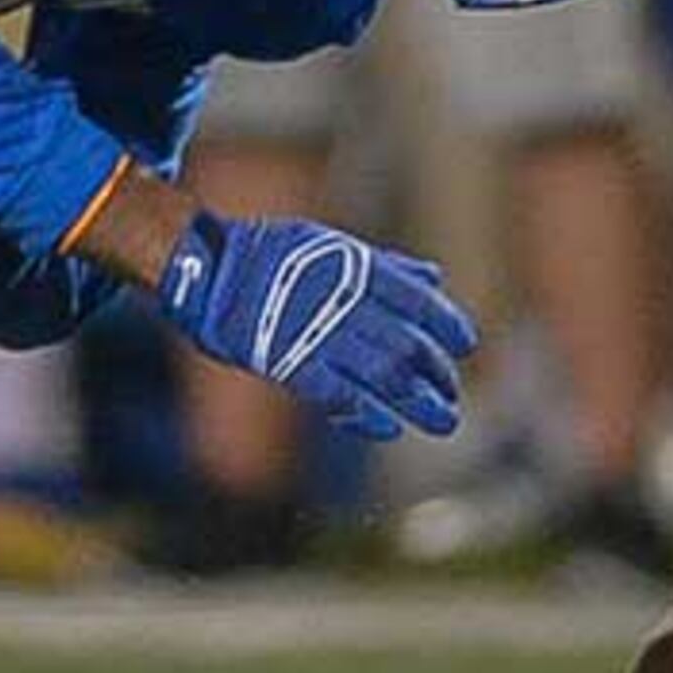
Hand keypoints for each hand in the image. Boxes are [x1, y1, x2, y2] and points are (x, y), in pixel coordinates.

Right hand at [153, 209, 475, 440]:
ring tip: (443, 420)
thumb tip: (432, 279)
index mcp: (356, 268)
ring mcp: (319, 333)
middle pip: (407, 344)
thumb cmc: (269, 256)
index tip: (465, 344)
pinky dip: (366, 413)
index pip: (417, 300)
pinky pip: (340, 395)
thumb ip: (383, 266)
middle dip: (436, 372)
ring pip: (384, 373)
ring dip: (417, 400)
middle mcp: (344, 301)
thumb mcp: (331, 246)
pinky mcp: (292, 363)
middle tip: (451, 393)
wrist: (207, 269)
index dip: (445, 323)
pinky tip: (386, 426)